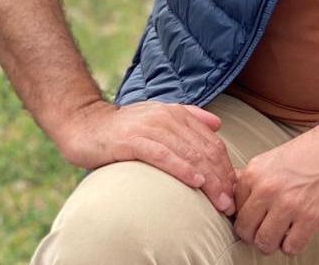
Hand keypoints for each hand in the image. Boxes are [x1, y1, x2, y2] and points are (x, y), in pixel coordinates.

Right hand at [57, 99, 237, 214]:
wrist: (85, 123)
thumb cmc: (124, 128)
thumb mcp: (159, 118)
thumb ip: (189, 118)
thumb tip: (217, 124)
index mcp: (178, 114)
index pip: (212, 142)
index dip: (225, 167)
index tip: (233, 190)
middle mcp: (168, 118)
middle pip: (204, 149)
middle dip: (221, 178)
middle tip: (229, 203)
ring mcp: (151, 128)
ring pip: (189, 153)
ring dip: (208, 179)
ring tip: (218, 201)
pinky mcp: (133, 140)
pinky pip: (163, 155)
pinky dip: (181, 168)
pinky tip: (195, 182)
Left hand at [233, 120, 318, 256]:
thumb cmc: (313, 152)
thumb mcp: (275, 157)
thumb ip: (253, 177)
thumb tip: (229, 189)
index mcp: (256, 171)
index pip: (234, 209)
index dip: (247, 215)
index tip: (258, 214)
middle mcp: (267, 188)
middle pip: (245, 230)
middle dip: (255, 234)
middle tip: (268, 229)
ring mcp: (288, 204)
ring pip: (264, 242)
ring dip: (273, 242)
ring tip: (284, 232)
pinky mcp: (309, 218)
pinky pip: (290, 247)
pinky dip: (294, 244)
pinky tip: (300, 230)